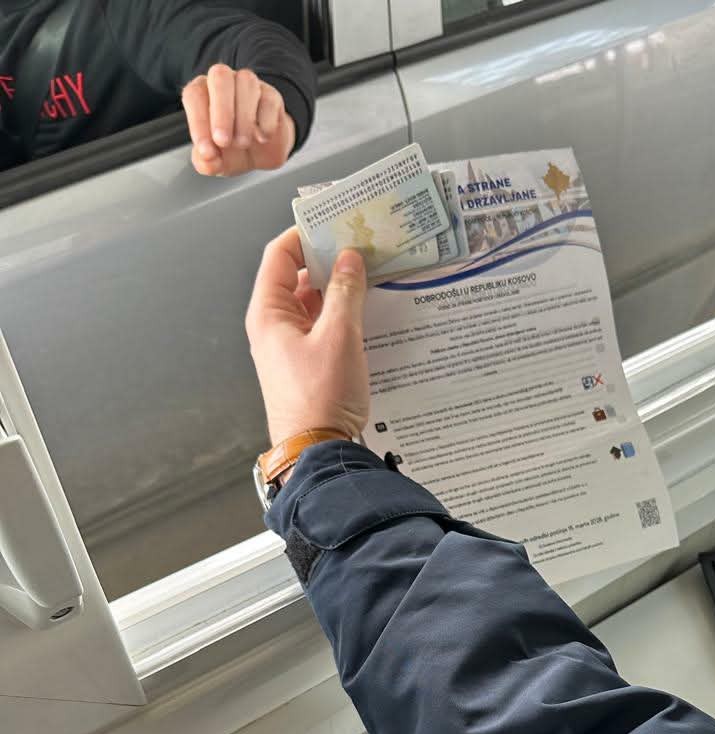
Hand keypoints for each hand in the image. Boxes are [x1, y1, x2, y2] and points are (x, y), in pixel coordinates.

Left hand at [182, 65, 294, 176]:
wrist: (261, 154)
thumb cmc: (232, 151)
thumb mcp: (216, 163)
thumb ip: (205, 162)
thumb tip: (207, 159)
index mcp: (203, 93)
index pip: (194, 95)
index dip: (198, 122)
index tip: (207, 151)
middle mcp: (225, 82)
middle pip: (220, 77)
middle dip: (221, 111)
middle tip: (223, 142)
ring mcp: (250, 86)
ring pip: (246, 84)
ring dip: (244, 118)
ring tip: (243, 143)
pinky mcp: (272, 96)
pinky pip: (269, 100)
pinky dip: (266, 122)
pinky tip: (262, 138)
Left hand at [246, 227, 369, 448]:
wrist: (318, 454)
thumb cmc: (321, 398)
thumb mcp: (340, 337)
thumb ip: (346, 292)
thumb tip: (349, 258)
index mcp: (268, 314)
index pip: (279, 256)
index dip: (304, 233)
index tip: (334, 220)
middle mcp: (273, 327)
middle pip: (297, 277)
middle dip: (326, 259)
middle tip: (360, 244)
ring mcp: (289, 347)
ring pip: (312, 303)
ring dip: (337, 288)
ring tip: (368, 273)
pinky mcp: (306, 365)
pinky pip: (321, 327)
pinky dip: (339, 314)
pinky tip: (364, 309)